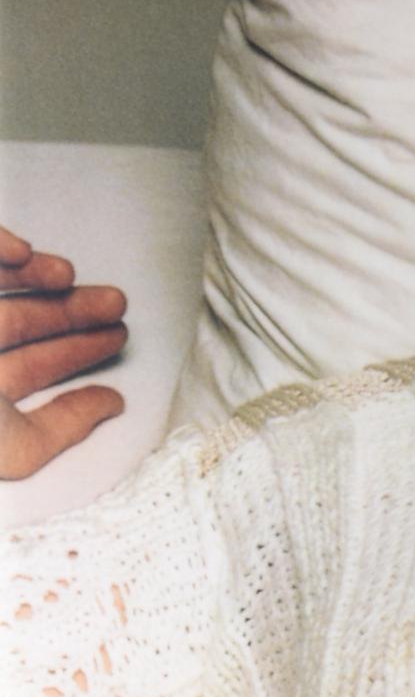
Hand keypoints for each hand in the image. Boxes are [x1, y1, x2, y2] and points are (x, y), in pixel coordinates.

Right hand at [0, 226, 127, 479]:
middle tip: (115, 301)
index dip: (78, 350)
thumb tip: (113, 406)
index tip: (120, 335)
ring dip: (31, 274)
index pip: (31, 366)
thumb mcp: (12, 445)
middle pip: (16, 322)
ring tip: (69, 273)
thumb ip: (62, 427)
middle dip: (67, 310)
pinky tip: (22, 251)